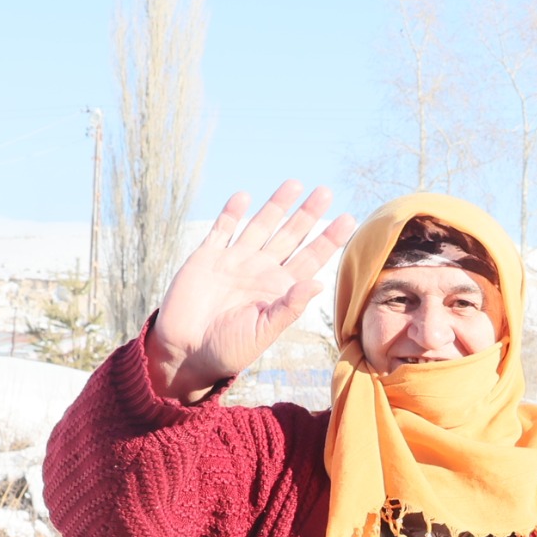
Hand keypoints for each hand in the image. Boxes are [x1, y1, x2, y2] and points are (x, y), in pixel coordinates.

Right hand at [145, 181, 356, 402]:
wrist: (186, 352)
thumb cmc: (229, 349)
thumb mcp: (263, 331)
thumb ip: (289, 307)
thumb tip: (318, 283)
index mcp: (279, 289)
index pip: (310, 258)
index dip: (329, 239)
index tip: (350, 219)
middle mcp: (260, 270)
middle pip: (290, 235)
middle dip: (307, 214)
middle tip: (325, 191)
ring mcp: (234, 261)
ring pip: (260, 226)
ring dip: (276, 205)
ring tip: (294, 184)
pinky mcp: (206, 257)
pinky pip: (222, 230)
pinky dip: (232, 213)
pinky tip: (244, 197)